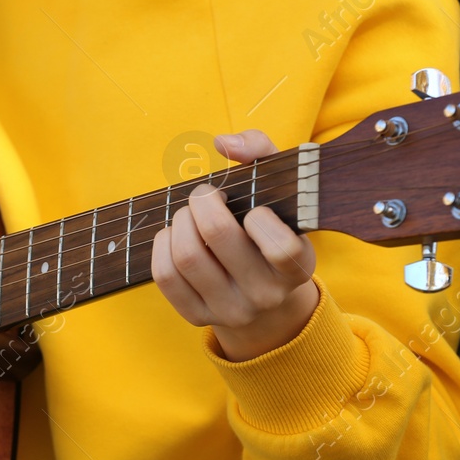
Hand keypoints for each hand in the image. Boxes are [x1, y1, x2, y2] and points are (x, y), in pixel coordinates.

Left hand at [151, 130, 319, 361]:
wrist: (264, 293)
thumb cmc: (270, 226)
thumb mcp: (281, 190)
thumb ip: (262, 152)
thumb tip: (223, 142)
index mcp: (296, 269)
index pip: (280, 248)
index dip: (259, 219)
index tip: (253, 209)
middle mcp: (266, 296)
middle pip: (218, 237)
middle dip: (203, 202)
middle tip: (206, 196)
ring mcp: (231, 311)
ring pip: (186, 256)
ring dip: (180, 221)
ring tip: (189, 214)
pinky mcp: (197, 317)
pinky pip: (165, 276)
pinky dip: (163, 244)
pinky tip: (175, 234)